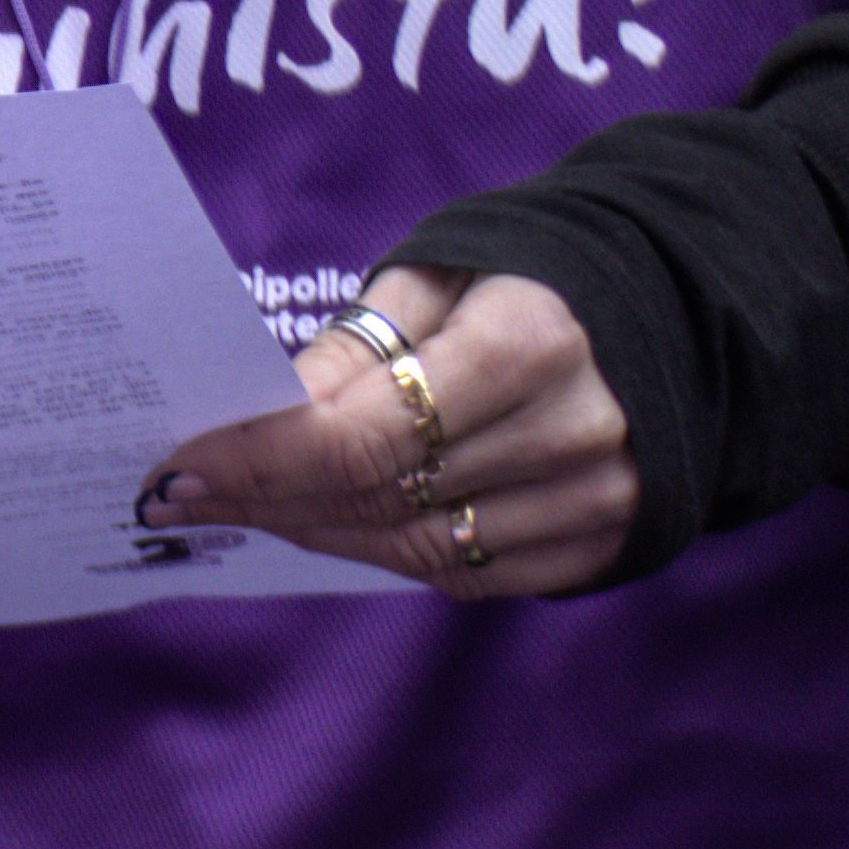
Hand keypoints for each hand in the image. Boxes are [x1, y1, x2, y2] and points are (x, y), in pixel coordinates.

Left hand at [134, 265, 636, 598]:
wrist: (667, 317)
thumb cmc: (525, 279)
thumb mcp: (438, 274)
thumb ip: (356, 346)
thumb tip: (265, 411)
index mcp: (530, 341)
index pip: (365, 435)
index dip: (262, 458)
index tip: (181, 465)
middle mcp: (571, 435)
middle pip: (381, 498)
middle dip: (268, 496)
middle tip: (182, 490)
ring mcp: (595, 503)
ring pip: (415, 547)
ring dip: (314, 531)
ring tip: (240, 506)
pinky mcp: (599, 548)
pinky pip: (465, 574)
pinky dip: (385, 552)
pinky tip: (326, 525)